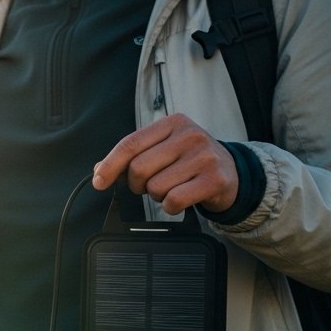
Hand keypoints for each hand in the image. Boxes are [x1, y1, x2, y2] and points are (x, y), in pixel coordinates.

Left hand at [92, 113, 237, 214]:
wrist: (232, 173)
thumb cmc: (191, 162)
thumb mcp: (163, 150)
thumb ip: (132, 157)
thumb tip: (100, 170)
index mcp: (172, 123)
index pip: (130, 144)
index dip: (110, 165)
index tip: (98, 182)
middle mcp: (189, 135)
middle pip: (138, 168)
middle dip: (137, 184)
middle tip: (150, 185)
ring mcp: (204, 156)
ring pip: (156, 187)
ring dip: (157, 196)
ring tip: (173, 188)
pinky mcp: (214, 179)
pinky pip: (174, 200)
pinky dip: (171, 207)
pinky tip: (181, 199)